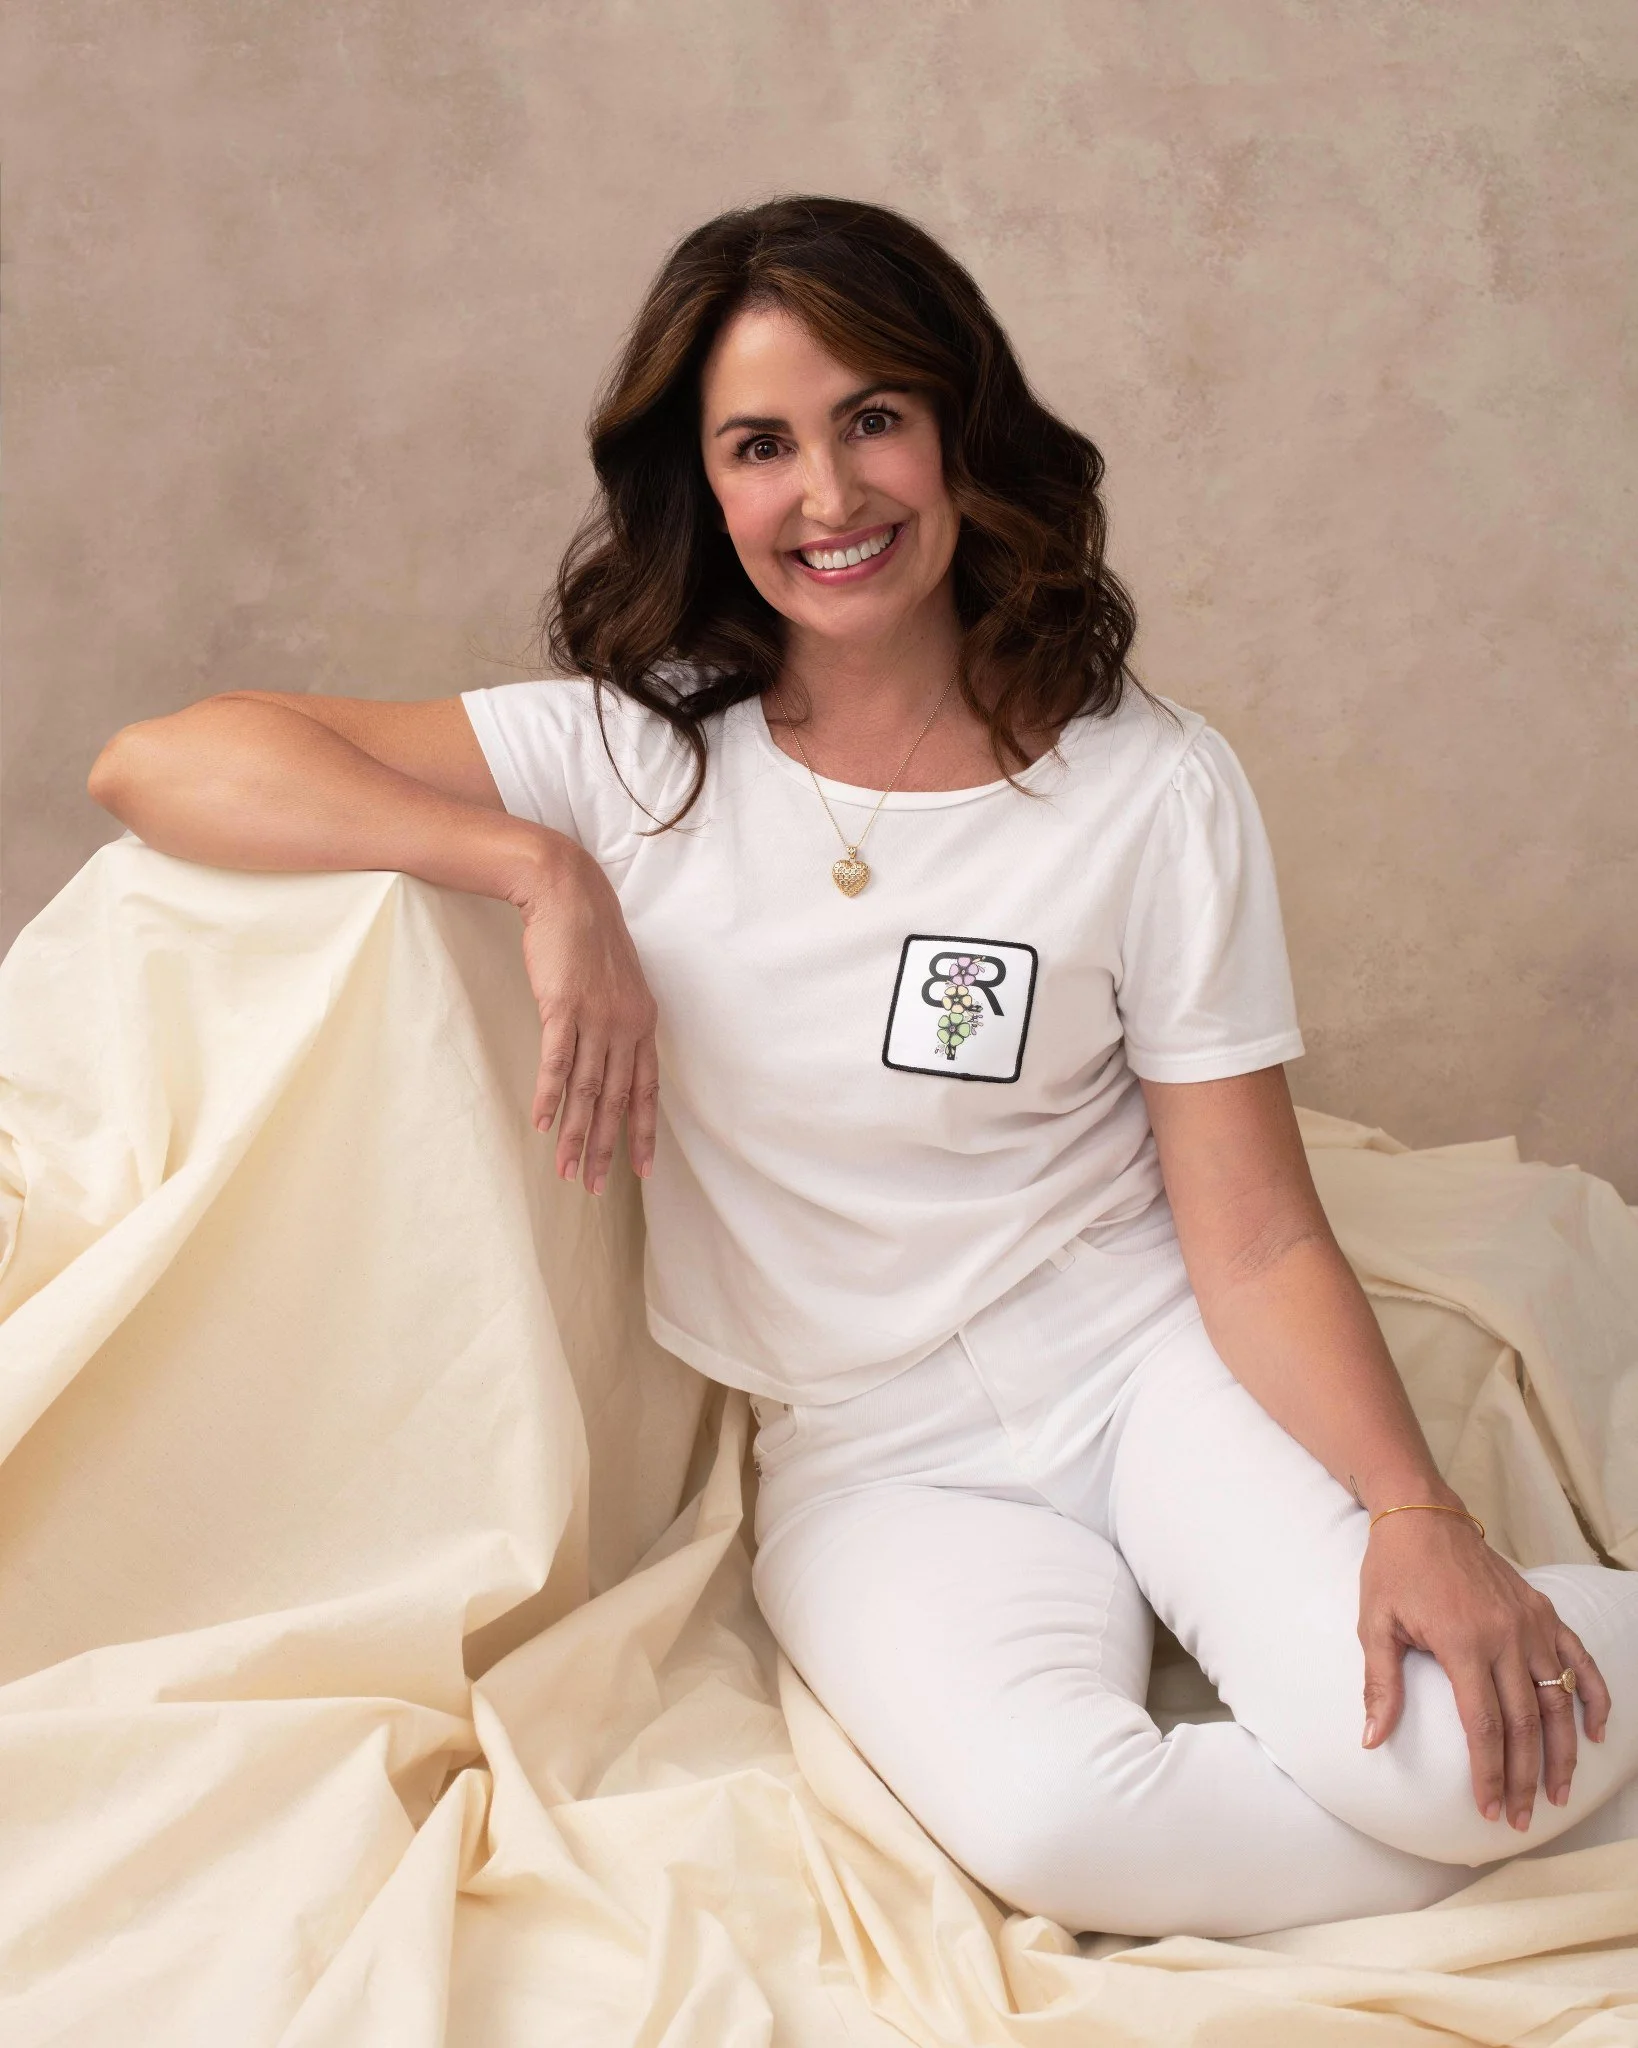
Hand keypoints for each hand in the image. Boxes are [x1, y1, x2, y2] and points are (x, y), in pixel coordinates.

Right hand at [516, 839, 658, 1193]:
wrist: (567, 894)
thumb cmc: (589, 938)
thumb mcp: (618, 984)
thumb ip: (620, 1022)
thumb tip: (612, 1056)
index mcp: (643, 1023)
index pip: (646, 1090)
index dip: (642, 1133)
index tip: (640, 1171)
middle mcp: (625, 1025)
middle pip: (616, 1100)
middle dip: (606, 1148)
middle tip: (597, 1187)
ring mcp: (595, 1017)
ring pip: (587, 1090)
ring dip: (576, 1135)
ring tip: (568, 1172)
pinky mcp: (562, 1006)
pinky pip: (557, 1061)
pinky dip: (551, 1097)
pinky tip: (544, 1125)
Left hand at [1358, 1506, 1610, 1830]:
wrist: (1423, 1516)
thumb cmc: (1394, 1571)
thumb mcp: (1375, 1625)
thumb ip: (1380, 1686)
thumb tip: (1371, 1741)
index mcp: (1463, 1642)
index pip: (1485, 1725)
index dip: (1489, 1772)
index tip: (1489, 1808)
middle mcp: (1505, 1635)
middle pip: (1525, 1723)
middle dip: (1525, 1777)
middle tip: (1522, 1818)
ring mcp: (1529, 1623)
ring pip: (1557, 1701)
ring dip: (1562, 1751)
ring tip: (1557, 1793)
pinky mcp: (1543, 1611)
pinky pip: (1578, 1660)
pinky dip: (1594, 1697)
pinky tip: (1597, 1733)